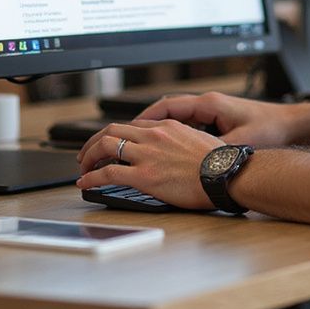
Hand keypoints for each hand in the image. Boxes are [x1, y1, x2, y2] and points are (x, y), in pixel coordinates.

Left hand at [76, 119, 222, 208]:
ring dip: (89, 156)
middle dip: (94, 141)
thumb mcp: (196, 141)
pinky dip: (91, 176)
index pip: (132, 126)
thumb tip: (171, 153)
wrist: (226, 173)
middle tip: (87, 154)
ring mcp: (147, 155)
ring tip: (83, 167)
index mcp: (167, 127)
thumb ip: (178, 142)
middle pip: (112, 130)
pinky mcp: (144, 176)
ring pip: (106, 145)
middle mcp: (154, 136)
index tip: (110, 145)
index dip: (115, 135)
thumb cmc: (219, 163)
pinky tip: (85, 182)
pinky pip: (108, 173)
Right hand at [138, 91, 296, 146]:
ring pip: (177, 118)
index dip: (146, 117)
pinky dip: (175, 135)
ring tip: (141, 148)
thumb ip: (215, 151)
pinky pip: (188, 125)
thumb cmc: (270, 128)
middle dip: (146, 124)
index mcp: (209, 104)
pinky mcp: (219, 120)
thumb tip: (193, 163)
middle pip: (167, 111)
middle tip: (127, 139)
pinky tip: (168, 152)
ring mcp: (213, 111)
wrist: (291, 124)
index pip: (168, 105)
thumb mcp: (240, 142)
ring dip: (159, 130)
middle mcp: (208, 104)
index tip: (129, 130)